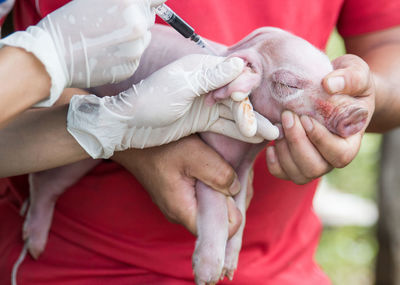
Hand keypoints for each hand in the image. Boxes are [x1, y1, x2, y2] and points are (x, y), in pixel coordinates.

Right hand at [0, 0, 164, 105]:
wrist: (53, 57)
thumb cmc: (68, 24)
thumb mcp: (95, 0)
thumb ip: (123, 1)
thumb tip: (141, 2)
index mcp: (128, 2)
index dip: (150, 2)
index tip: (145, 4)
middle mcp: (137, 24)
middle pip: (149, 17)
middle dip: (137, 18)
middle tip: (113, 23)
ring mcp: (136, 47)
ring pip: (144, 38)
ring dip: (133, 37)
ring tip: (107, 39)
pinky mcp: (132, 66)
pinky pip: (136, 56)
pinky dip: (126, 54)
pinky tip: (106, 53)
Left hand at [68, 55, 278, 158]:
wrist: (128, 125)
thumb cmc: (150, 101)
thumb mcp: (181, 88)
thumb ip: (211, 78)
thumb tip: (239, 64)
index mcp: (201, 69)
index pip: (233, 75)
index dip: (245, 90)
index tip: (250, 107)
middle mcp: (207, 84)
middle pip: (237, 97)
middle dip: (253, 113)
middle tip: (272, 130)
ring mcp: (205, 103)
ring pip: (234, 113)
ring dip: (251, 124)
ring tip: (273, 135)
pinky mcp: (202, 119)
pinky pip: (225, 125)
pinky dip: (239, 131)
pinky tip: (255, 138)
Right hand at [112, 135, 249, 237]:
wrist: (132, 139)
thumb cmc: (160, 146)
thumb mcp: (195, 155)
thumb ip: (219, 175)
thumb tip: (236, 189)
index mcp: (184, 210)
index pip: (219, 232)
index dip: (234, 213)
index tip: (236, 187)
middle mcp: (180, 213)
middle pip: (218, 219)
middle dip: (232, 199)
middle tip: (235, 172)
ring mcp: (178, 204)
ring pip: (211, 207)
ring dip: (223, 189)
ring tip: (225, 166)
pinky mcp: (178, 194)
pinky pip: (203, 197)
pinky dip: (213, 184)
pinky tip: (215, 167)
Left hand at [266, 54, 374, 183]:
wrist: (333, 92)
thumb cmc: (347, 84)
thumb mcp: (356, 73)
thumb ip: (350, 78)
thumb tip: (329, 84)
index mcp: (351, 141)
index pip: (340, 155)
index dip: (320, 140)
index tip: (306, 118)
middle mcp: (332, 158)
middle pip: (315, 168)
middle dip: (297, 143)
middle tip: (287, 116)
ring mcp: (313, 162)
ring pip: (298, 174)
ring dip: (284, 151)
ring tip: (278, 126)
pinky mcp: (295, 162)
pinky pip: (282, 173)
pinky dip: (273, 162)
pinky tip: (271, 143)